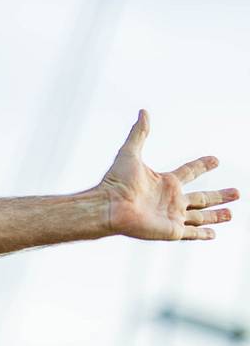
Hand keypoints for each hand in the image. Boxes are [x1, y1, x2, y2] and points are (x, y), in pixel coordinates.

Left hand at [97, 110, 238, 240]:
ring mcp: (172, 216)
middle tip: (237, 193)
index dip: (203, 165)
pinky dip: (203, 234)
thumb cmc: (116, 181)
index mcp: (165, 181)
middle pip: (201, 197)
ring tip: (231, 213)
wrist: (109, 206)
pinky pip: (192, 234)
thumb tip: (143, 111)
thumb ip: (139, 133)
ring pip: (201, 216)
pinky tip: (214, 234)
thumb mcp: (130, 153)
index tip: (215, 160)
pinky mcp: (171, 230)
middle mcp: (171, 199)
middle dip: (219, 196)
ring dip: (216, 215)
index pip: (190, 172)